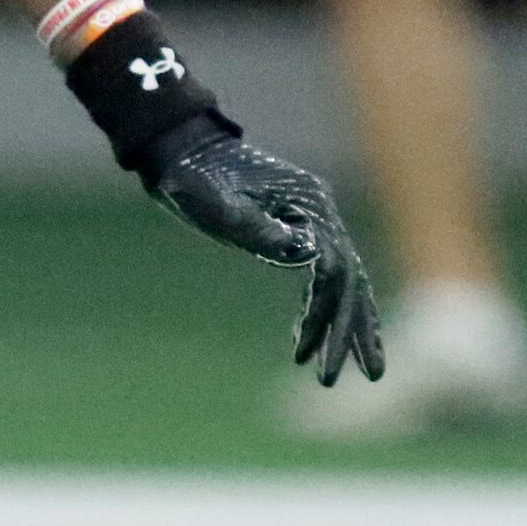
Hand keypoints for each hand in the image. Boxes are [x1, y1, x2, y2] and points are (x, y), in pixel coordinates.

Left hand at [142, 118, 383, 385]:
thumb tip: (309, 254)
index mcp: (310, 205)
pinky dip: (320, 306)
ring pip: (343, 281)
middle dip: (344, 332)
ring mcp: (312, 219)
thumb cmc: (194, 178)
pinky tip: (306, 337)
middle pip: (347, 280)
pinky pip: (323, 274)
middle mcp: (320, 212)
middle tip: (340, 378)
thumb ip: (260, 229)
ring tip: (341, 373)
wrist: (179, 148)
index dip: (329, 316)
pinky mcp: (299, 227)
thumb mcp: (219, 206)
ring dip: (344, 326)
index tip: (317, 357)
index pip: (335, 270)